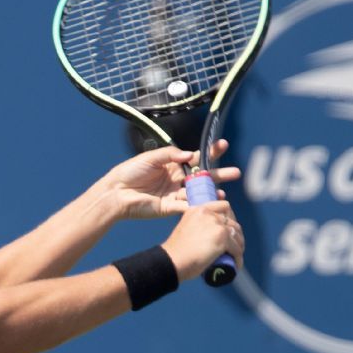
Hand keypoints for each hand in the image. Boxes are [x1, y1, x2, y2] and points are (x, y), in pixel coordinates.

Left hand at [100, 140, 239, 219]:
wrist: (117, 192)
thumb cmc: (130, 172)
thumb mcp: (151, 157)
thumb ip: (171, 155)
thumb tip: (189, 155)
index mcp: (173, 165)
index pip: (195, 158)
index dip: (209, 152)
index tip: (222, 145)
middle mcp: (177, 180)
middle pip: (202, 177)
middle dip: (219, 174)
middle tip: (235, 172)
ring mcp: (175, 194)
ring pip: (198, 192)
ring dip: (212, 192)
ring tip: (225, 191)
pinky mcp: (171, 208)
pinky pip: (188, 206)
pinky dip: (200, 205)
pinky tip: (212, 203)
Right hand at [160, 200, 244, 281]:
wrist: (172, 261)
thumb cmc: (176, 251)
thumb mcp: (186, 229)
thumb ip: (197, 226)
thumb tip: (209, 235)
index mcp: (198, 209)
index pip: (224, 205)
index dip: (230, 216)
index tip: (230, 229)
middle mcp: (208, 214)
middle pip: (233, 221)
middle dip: (236, 233)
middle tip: (234, 245)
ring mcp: (216, 225)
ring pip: (237, 234)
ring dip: (239, 245)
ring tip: (236, 255)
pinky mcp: (222, 238)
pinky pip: (237, 248)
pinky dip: (238, 257)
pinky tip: (237, 264)